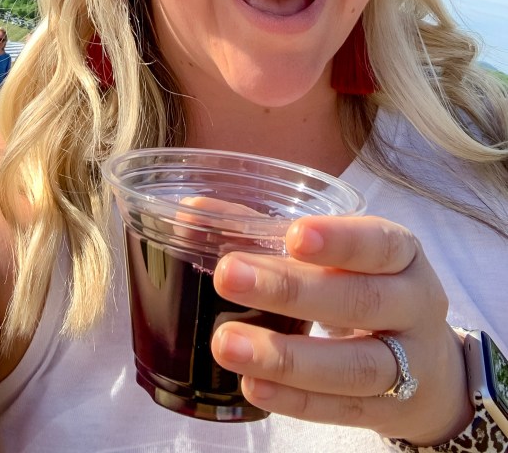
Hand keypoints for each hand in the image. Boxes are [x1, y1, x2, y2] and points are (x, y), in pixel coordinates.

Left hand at [210, 215, 471, 445]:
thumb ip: (264, 231)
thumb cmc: (363, 285)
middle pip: (359, 300)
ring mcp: (409, 364)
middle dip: (289, 291)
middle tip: (226, 276)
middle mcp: (413, 305)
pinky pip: (341, 409)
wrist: (433, 367)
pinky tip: (252, 386)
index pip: (380, 243)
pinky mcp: (390, 411)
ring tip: (226, 343)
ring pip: (353, 366)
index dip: (340, 241)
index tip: (292, 236)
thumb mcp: (335, 254)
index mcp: (402, 255)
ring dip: (285, 357)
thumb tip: (191, 214)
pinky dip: (295, 400)